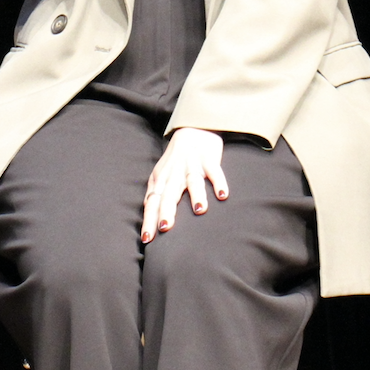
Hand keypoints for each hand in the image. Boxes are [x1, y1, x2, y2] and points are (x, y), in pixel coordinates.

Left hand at [141, 127, 228, 242]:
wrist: (193, 130)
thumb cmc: (175, 160)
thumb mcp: (161, 175)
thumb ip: (155, 194)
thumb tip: (148, 214)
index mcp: (160, 180)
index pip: (152, 202)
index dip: (149, 220)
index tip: (146, 239)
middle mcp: (174, 174)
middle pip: (169, 194)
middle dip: (167, 211)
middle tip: (165, 228)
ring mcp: (191, 166)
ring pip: (193, 182)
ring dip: (196, 195)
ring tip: (200, 209)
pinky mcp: (208, 159)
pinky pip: (214, 171)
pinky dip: (219, 182)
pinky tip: (222, 195)